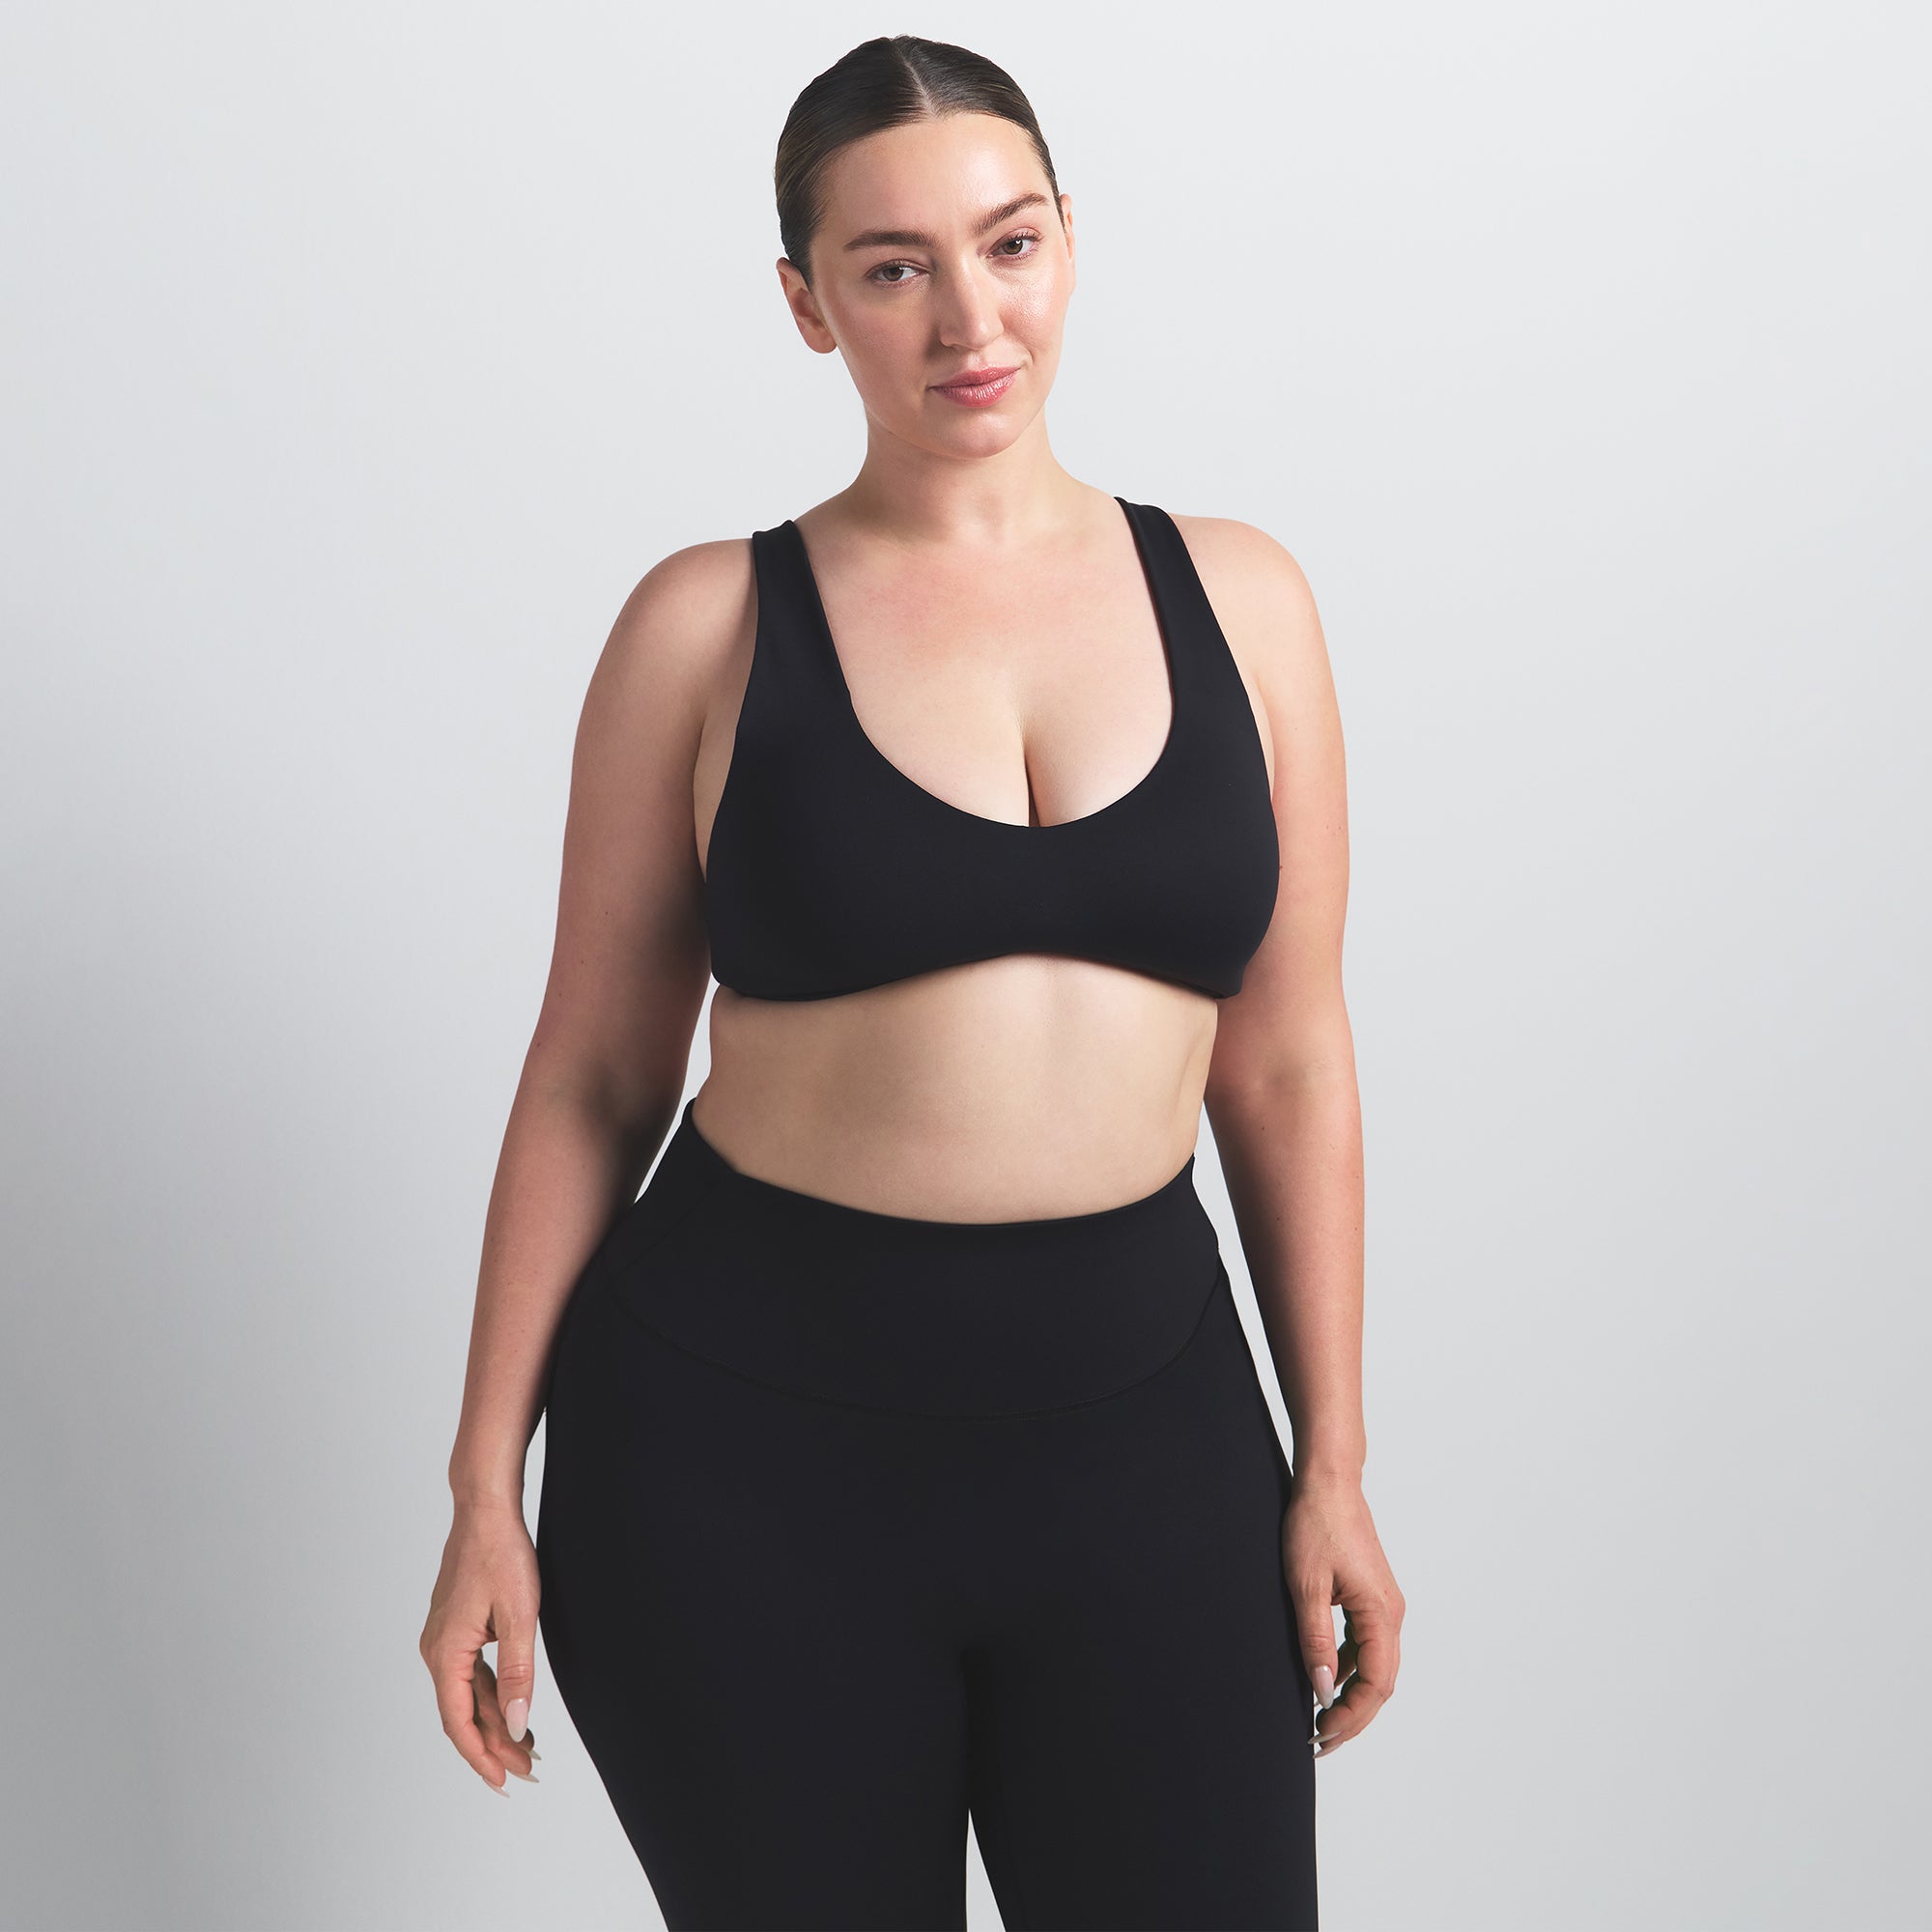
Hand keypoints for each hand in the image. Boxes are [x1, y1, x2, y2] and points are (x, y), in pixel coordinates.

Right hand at [420, 1497, 542, 1793]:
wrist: (486, 1511)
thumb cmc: (501, 1555)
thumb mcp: (520, 1616)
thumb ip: (518, 1674)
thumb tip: (519, 1726)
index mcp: (445, 1653)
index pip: (459, 1722)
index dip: (481, 1757)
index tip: (503, 1783)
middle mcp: (437, 1651)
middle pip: (464, 1714)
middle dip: (495, 1745)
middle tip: (528, 1771)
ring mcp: (445, 1639)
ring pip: (469, 1695)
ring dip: (496, 1722)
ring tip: (527, 1749)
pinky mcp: (457, 1629)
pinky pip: (472, 1674)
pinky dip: (493, 1695)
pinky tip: (514, 1709)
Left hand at [1282, 1469, 1403, 1756]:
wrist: (1328, 1483)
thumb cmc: (1315, 1525)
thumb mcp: (1305, 1585)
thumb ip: (1314, 1639)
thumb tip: (1321, 1690)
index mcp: (1381, 1613)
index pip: (1376, 1684)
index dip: (1351, 1717)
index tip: (1322, 1735)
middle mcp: (1391, 1614)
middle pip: (1381, 1683)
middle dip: (1353, 1717)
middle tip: (1319, 1742)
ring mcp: (1384, 1606)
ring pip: (1375, 1667)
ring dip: (1352, 1696)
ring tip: (1321, 1720)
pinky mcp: (1371, 1598)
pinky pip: (1366, 1647)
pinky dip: (1349, 1670)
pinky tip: (1325, 1680)